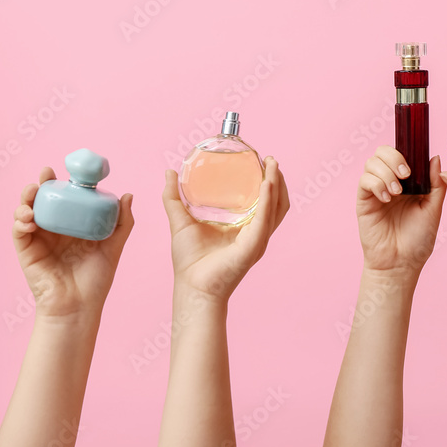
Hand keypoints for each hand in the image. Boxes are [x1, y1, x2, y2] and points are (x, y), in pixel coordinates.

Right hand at [12, 167, 134, 320]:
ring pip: (26, 212)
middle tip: (45, 175)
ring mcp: (38, 240)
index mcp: (73, 226)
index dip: (62, 183)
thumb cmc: (96, 279)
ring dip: (26, 200)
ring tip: (32, 195)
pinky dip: (20, 221)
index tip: (64, 169)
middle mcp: (54, 229)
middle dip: (40, 185)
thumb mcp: (113, 247)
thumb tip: (128, 194)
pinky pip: (19, 232)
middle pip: (43, 201)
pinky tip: (29, 218)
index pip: (66, 199)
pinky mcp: (26, 251)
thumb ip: (122, 222)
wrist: (79, 306)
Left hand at [163, 157, 288, 301]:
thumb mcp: (180, 221)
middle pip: (277, 202)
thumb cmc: (189, 261)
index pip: (264, 200)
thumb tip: (170, 172)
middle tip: (269, 159)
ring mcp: (258, 240)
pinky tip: (266, 183)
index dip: (266, 180)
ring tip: (272, 166)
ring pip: (277, 207)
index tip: (260, 160)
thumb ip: (173, 197)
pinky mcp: (254, 246)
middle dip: (277, 178)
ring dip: (277, 184)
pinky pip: (265, 219)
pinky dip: (268, 199)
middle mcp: (256, 233)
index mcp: (245, 227)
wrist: (191, 286)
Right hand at [356, 148, 445, 276]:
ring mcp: (375, 191)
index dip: (407, 152)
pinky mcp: (364, 201)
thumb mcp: (433, 209)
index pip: (401, 154)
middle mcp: (390, 182)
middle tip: (406, 175)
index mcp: (408, 183)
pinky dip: (376, 184)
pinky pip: (364, 180)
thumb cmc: (418, 240)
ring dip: (385, 172)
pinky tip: (386, 198)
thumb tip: (435, 158)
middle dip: (394, 158)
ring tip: (396, 192)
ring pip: (371, 163)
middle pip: (382, 152)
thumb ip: (436, 184)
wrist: (402, 263)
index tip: (416, 166)